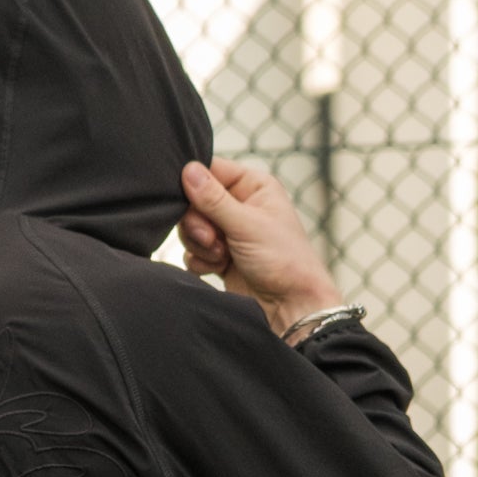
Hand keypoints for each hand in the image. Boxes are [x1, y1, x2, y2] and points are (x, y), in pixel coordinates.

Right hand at [178, 157, 342, 338]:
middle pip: (194, 200)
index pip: (212, 169)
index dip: (195, 184)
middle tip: (212, 238)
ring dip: (200, 243)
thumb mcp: (247, 225)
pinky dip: (201, 260)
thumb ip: (213, 199)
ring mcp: (229, 231)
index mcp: (254, 186)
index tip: (192, 201)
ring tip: (221, 256)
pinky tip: (218, 268)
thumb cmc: (284, 261)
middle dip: (198, 222)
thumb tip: (188, 170)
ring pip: (191, 226)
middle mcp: (240, 205)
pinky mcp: (220, 256)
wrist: (290, 307)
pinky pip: (193, 250)